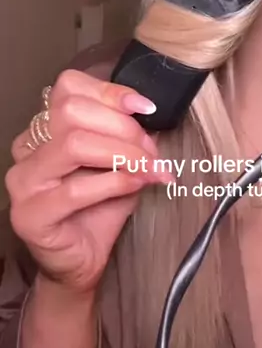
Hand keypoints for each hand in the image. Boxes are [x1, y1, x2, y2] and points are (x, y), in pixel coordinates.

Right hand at [5, 70, 171, 295]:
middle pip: (73, 111)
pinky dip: (115, 182)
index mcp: (45, 126)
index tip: (147, 108)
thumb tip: (148, 114)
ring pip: (74, 144)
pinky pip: (75, 189)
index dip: (111, 92)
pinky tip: (137, 184)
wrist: (84, 260)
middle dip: (122, 127)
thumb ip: (126, 133)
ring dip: (123, 153)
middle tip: (152, 150)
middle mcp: (27, 147)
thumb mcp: (119, 159)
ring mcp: (23, 180)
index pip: (70, 87)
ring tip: (150, 168)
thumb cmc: (100, 206)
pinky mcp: (29, 214)